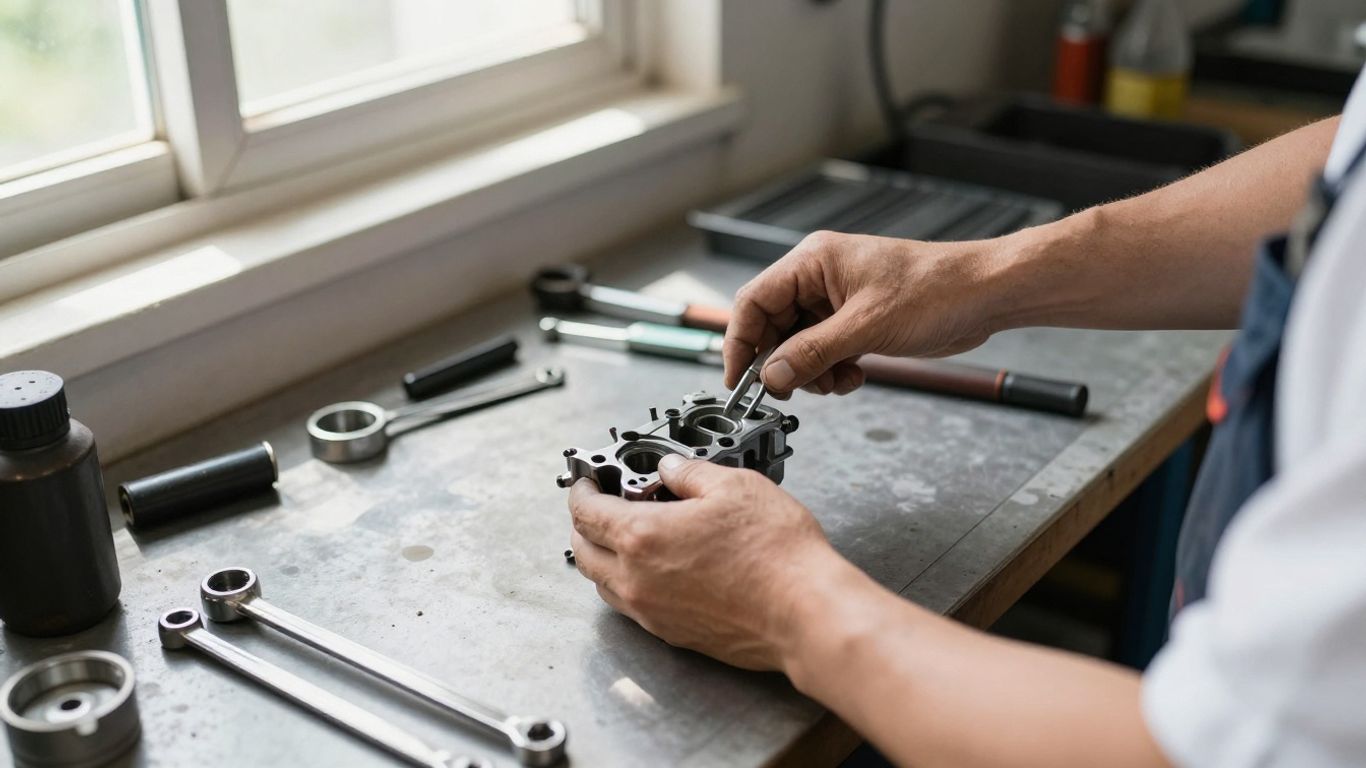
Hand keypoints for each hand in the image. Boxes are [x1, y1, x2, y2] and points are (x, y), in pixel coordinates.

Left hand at [567, 454, 839, 669]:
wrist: (805, 612)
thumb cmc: (777, 553)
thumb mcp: (735, 486)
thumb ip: (690, 474)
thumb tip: (670, 469)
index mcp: (642, 536)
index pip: (586, 512)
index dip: (581, 489)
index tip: (586, 481)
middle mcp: (637, 579)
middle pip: (583, 552)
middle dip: (584, 525)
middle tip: (599, 506)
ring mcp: (652, 612)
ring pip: (603, 585)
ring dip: (602, 558)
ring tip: (625, 537)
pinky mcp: (672, 633)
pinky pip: (631, 607)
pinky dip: (628, 584)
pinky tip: (654, 569)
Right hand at [725, 230, 1011, 395]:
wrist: (984, 295)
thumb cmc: (936, 289)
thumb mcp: (866, 327)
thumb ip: (812, 353)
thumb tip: (770, 375)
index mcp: (813, 261)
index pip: (754, 301)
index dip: (741, 342)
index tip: (738, 379)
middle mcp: (819, 278)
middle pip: (773, 326)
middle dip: (781, 362)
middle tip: (792, 390)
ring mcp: (837, 301)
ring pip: (798, 344)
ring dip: (810, 371)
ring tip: (834, 382)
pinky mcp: (856, 321)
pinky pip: (824, 351)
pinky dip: (831, 370)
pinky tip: (854, 377)